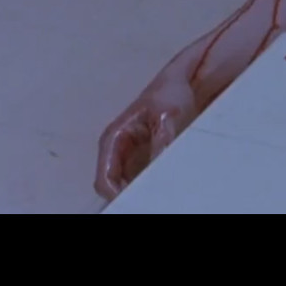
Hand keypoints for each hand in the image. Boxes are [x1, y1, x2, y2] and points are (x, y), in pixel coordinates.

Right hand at [95, 76, 198, 199]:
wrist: (181, 83)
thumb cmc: (169, 95)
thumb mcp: (168, 116)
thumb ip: (162, 140)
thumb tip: (158, 165)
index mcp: (113, 139)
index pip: (105, 177)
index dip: (116, 194)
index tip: (135, 201)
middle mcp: (116, 151)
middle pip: (114, 185)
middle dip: (129, 195)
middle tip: (150, 201)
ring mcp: (128, 157)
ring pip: (127, 185)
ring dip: (140, 191)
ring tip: (159, 196)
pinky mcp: (143, 159)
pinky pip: (142, 180)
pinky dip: (151, 186)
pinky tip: (165, 188)